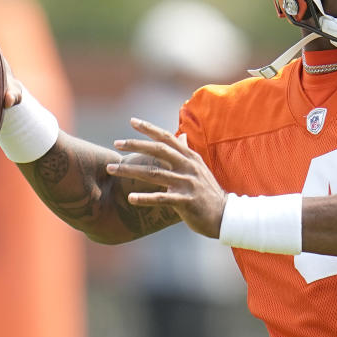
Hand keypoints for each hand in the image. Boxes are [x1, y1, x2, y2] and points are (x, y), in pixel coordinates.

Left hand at [107, 119, 226, 237]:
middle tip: (116, 143)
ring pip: (154, 174)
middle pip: (158, 151)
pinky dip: (145, 198)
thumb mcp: (199, 168)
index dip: (149, 128)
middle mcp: (188, 167)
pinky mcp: (186, 201)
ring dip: (130, 171)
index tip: (132, 121)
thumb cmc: (208, 192)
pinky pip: (161, 198)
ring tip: (111, 169)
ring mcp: (187, 184)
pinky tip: (130, 198)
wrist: (225, 215)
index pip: (167, 138)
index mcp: (190, 157)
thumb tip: (181, 136)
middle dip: (136, 145)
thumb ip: (187, 152)